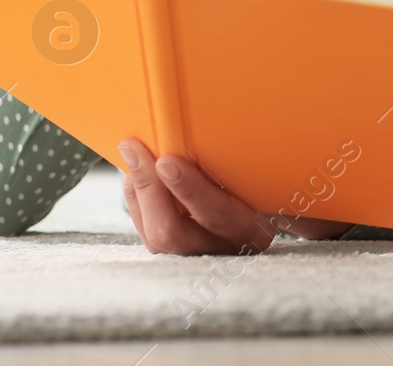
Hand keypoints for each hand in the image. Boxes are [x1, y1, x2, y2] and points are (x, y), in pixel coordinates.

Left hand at [119, 137, 278, 255]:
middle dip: (150, 190)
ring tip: (132, 153)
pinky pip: (145, 230)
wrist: (259, 208)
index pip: (218, 215)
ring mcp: (195, 253)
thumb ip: (230, 165)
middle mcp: (222, 247)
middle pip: (173, 234)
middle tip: (135, 152)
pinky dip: (137, 198)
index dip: (190, 191)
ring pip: (154, 234)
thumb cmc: (258, 182)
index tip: (168, 162)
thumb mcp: (253, 174)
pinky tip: (136, 172)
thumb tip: (190, 140)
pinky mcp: (174, 250)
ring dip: (138, 191)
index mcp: (252, 229)